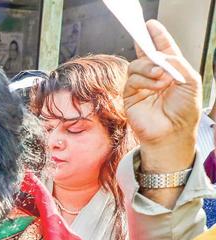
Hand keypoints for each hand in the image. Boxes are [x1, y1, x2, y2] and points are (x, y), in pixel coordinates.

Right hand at [124, 20, 200, 171]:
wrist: (173, 133)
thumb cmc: (185, 111)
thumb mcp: (191, 81)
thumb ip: (177, 64)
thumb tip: (160, 57)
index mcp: (170, 71)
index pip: (162, 50)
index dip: (157, 37)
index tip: (151, 25)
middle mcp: (154, 77)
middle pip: (144, 55)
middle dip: (145, 45)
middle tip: (147, 39)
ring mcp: (141, 87)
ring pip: (136, 66)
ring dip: (149, 68)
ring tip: (162, 77)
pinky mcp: (130, 97)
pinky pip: (132, 80)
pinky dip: (145, 80)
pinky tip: (157, 86)